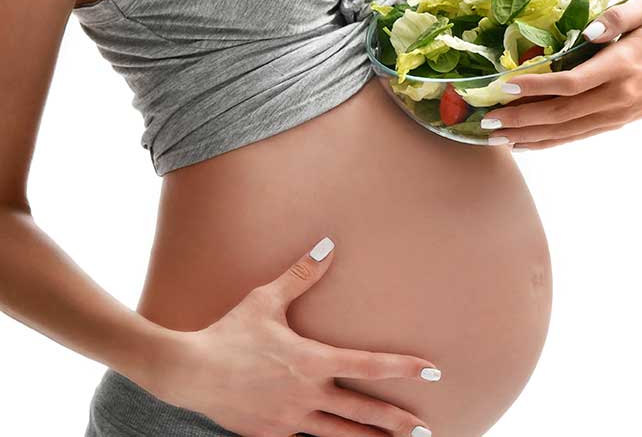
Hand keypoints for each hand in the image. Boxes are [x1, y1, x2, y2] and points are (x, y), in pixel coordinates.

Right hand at [144, 237, 439, 436]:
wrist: (189, 373)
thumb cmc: (229, 332)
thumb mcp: (266, 299)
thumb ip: (302, 274)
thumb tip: (328, 243)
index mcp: (313, 361)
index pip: (370, 365)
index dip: (404, 368)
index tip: (433, 370)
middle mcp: (307, 394)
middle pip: (363, 412)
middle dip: (397, 422)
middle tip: (427, 430)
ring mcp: (290, 419)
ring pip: (340, 436)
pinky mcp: (271, 435)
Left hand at [483, 0, 641, 151]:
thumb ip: (620, 15)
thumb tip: (590, 30)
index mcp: (619, 66)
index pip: (573, 82)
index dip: (539, 86)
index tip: (507, 84)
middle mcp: (614, 96)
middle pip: (561, 112)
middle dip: (521, 117)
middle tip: (487, 117)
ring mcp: (610, 116)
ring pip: (563, 131)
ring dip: (526, 134)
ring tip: (493, 135)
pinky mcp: (607, 125)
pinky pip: (571, 138)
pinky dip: (544, 143)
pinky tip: (519, 144)